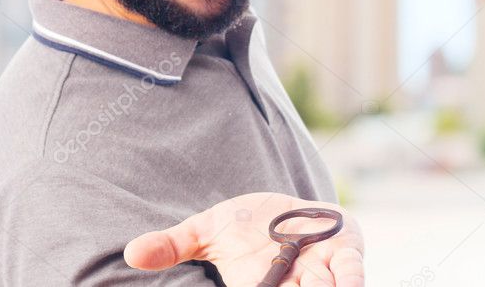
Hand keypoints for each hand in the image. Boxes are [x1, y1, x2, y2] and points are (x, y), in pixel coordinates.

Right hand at [124, 192, 364, 286]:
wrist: (282, 206)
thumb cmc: (243, 226)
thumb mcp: (206, 231)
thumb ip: (173, 245)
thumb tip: (131, 252)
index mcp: (257, 286)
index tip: (256, 285)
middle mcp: (291, 285)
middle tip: (293, 284)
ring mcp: (320, 271)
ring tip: (318, 282)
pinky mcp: (345, 252)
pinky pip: (353, 270)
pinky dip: (352, 277)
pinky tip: (346, 278)